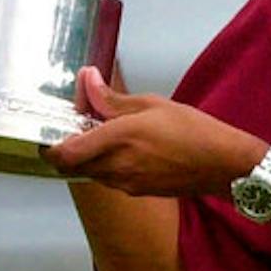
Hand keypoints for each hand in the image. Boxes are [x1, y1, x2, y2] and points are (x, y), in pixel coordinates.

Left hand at [42, 66, 266, 195]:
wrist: (224, 165)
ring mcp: (127, 184)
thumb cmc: (193, 130)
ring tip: (102, 133)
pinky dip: (107, 164)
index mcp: (119, 139)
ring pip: (91, 172)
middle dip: (68, 148)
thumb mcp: (152, 104)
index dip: (48, 147)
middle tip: (76, 126)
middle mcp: (118, 167)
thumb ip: (112, 98)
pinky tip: (123, 148)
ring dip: (88, 156)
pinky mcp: (137, 191)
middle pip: (73, 165)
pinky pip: (110, 178)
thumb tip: (86, 79)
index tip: (46, 132)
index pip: (66, 153)